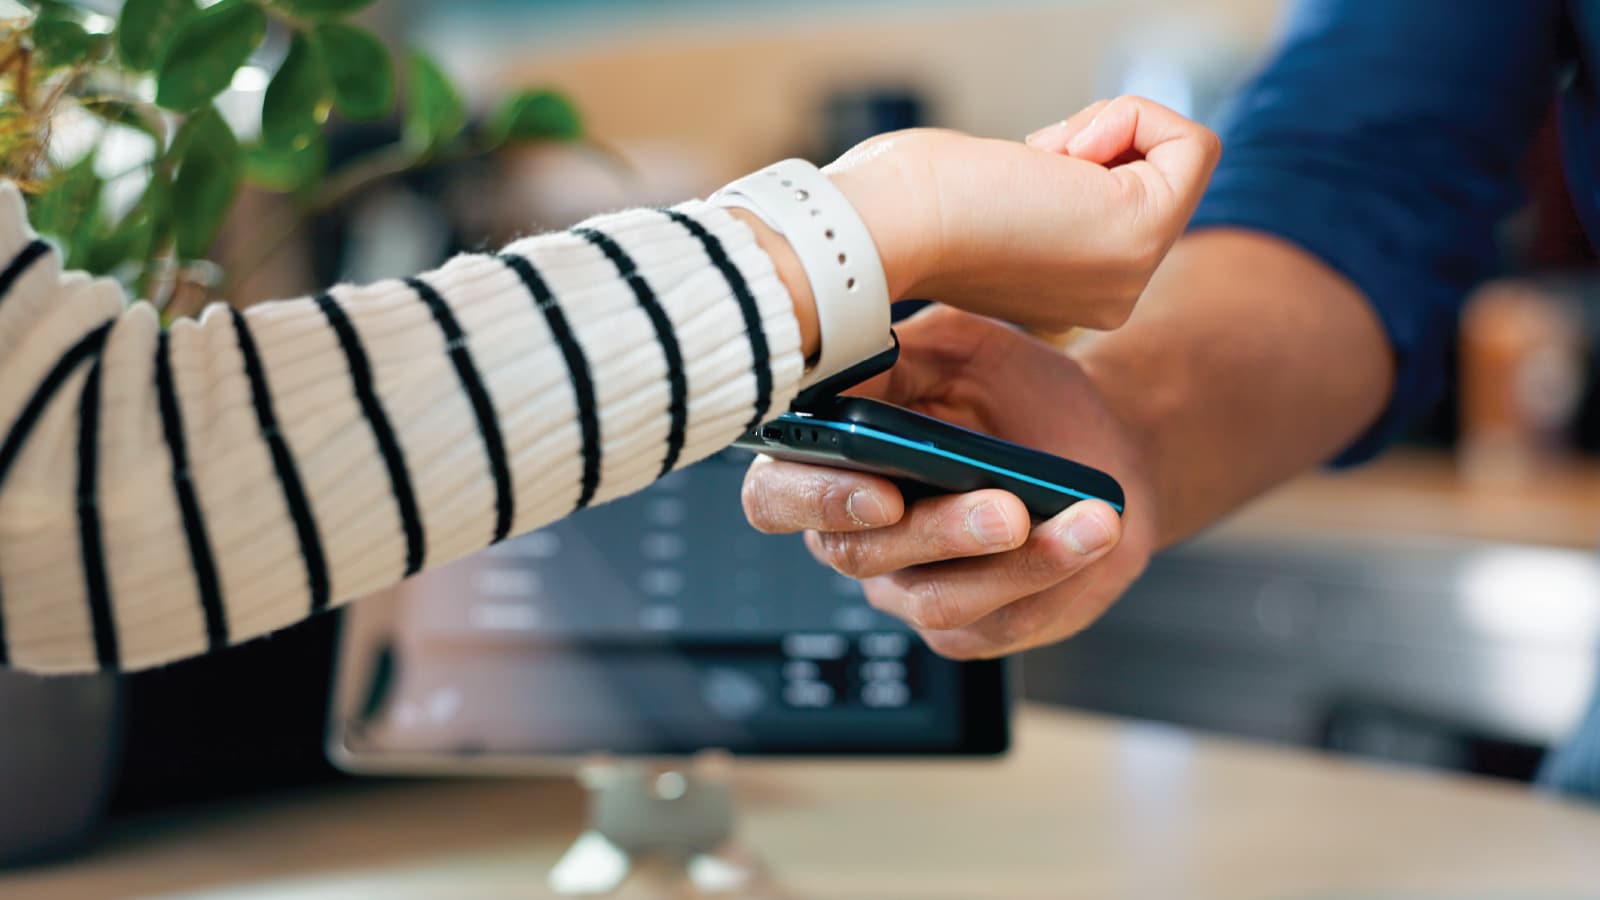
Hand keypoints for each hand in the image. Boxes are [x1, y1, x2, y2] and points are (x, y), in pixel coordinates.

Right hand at [740, 306, 1158, 658]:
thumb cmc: (1018, 390)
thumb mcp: (959, 346)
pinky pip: (1003, 618)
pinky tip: (1095, 530)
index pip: (774, 497)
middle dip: (935, 532)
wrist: (1104, 438)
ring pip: (938, 600)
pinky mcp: (980, 628)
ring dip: (1014, 561)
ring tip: (1082, 518)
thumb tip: (849, 363)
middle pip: (859, 555)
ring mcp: (916, 590)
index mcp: (832, 464)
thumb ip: (897, 353)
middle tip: (1005, 506)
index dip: (812, 499)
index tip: (882, 488)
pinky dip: (1056, 570)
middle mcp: (861, 537)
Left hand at [828, 95, 1219, 330]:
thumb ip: (1044, 198)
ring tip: (1036, 165)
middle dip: (1097, 141)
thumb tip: (1066, 164)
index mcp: (1077, 294)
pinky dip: (1132, 116)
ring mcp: (1132, 271)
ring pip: (1176, 155)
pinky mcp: (1142, 234)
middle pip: (1158, 174)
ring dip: (1104, 128)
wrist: (887, 227)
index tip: (1018, 172)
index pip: (1130, 196)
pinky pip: (1194, 143)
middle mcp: (1114, 294)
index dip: (1081, 155)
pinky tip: (1063, 153)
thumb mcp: (995, 200)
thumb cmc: (911, 205)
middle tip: (1025, 168)